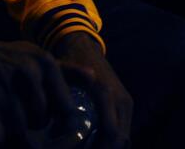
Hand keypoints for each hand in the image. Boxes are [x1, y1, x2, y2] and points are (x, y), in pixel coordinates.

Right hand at [0, 24, 73, 146]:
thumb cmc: (2, 59)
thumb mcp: (34, 58)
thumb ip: (65, 70)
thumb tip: (95, 77)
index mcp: (45, 63)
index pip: (65, 107)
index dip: (59, 123)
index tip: (51, 128)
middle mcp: (30, 73)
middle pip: (41, 120)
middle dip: (31, 126)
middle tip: (19, 118)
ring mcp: (8, 86)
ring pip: (21, 128)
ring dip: (12, 132)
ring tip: (5, 122)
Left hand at [51, 33, 131, 148]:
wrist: (84, 47)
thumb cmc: (69, 64)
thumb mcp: (62, 80)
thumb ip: (61, 104)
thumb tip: (58, 132)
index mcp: (105, 93)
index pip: (111, 133)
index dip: (99, 148)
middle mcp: (120, 99)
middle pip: (120, 139)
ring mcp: (125, 101)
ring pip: (124, 137)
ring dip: (110, 146)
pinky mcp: (126, 103)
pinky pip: (124, 129)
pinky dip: (113, 141)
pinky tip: (96, 144)